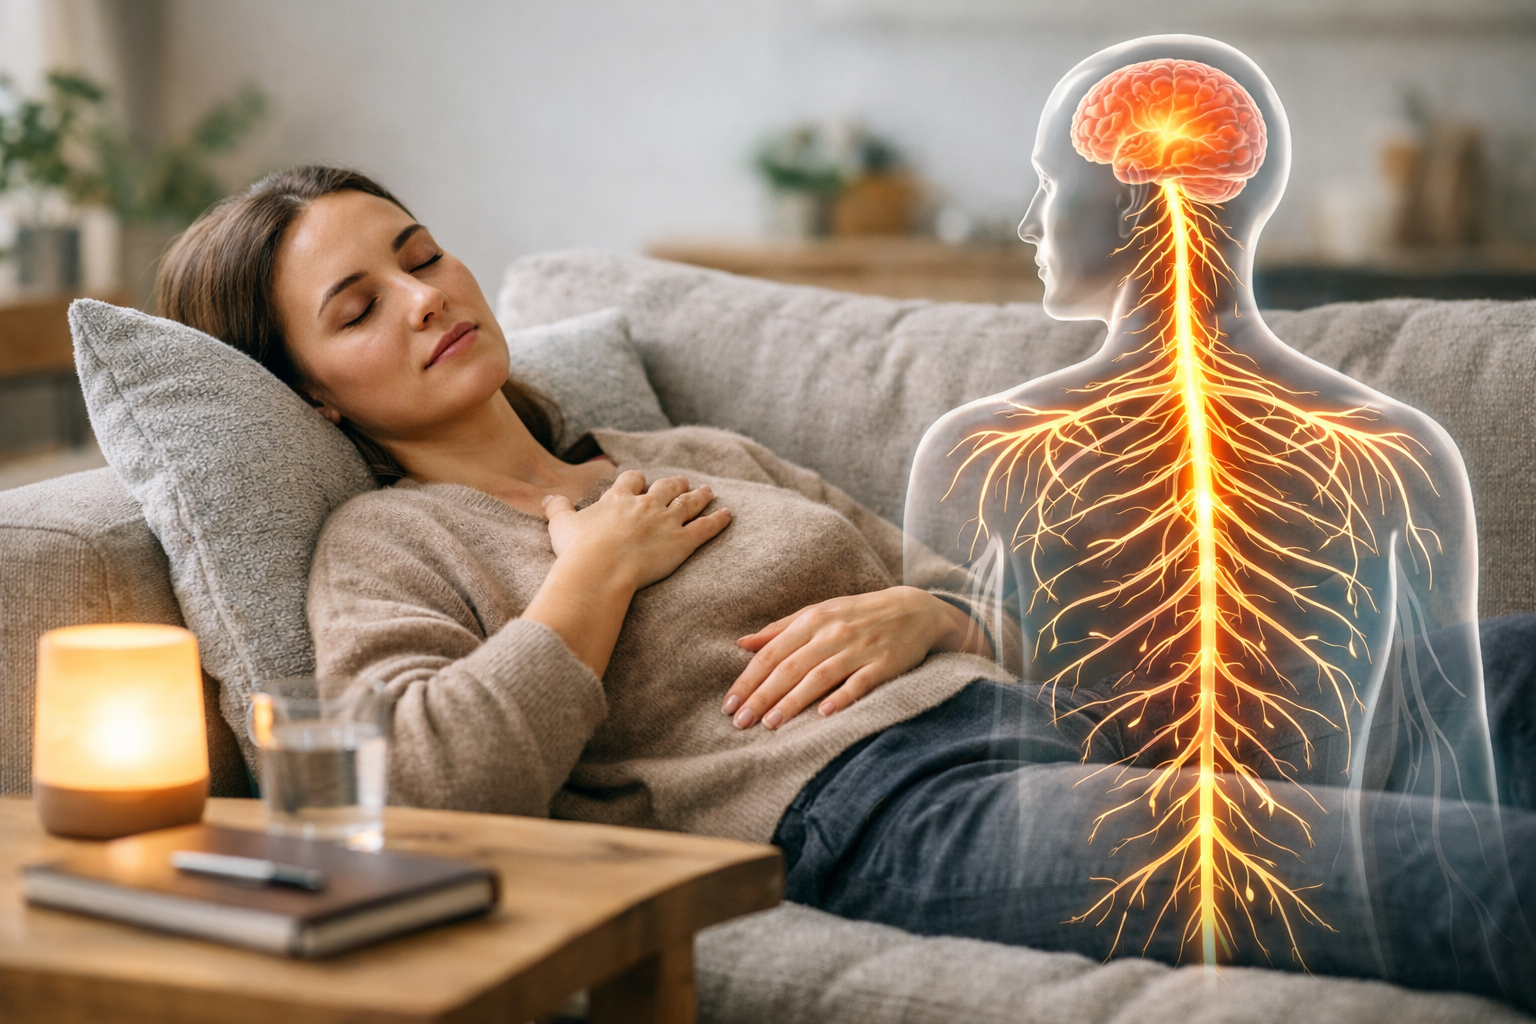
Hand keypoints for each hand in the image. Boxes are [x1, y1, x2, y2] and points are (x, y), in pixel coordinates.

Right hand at [542, 470, 730, 589]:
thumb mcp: (561, 525)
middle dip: (674, 483)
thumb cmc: (578, 549)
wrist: (601, 567)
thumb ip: (557, 509)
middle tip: (682, 481)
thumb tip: (547, 499)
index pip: (630, 480)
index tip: (640, 480)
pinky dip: (718, 520)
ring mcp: (667, 521)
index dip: (637, 480)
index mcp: (618, 499)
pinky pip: (706, 528)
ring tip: (708, 490)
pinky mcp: (683, 541)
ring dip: (699, 496)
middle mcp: (646, 505)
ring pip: (688, 503)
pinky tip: (728, 514)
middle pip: (665, 487)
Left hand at [722, 586, 986, 729]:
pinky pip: (860, 682)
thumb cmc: (858, 614)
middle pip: (790, 667)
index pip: (772, 652)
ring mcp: (859, 648)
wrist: (914, 609)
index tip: (729, 704)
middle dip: (762, 695)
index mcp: (812, 619)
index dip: (748, 679)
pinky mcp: (884, 664)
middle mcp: (832, 632)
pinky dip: (842, 696)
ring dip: (793, 701)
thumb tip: (742, 643)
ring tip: (770, 723)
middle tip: (740, 722)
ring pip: (819, 676)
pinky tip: (825, 714)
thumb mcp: (819, 613)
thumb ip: (780, 629)